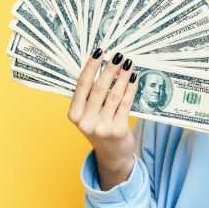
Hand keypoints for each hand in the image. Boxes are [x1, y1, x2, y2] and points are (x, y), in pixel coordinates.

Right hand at [67, 49, 139, 189]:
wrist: (112, 155)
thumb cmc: (99, 127)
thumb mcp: (88, 114)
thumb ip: (90, 95)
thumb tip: (102, 64)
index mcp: (74, 114)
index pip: (82, 85)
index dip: (91, 66)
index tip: (100, 51)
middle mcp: (85, 122)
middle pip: (99, 88)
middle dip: (110, 69)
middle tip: (119, 55)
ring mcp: (101, 127)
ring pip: (114, 95)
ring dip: (123, 76)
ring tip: (129, 64)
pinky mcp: (117, 131)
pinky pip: (126, 104)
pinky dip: (131, 89)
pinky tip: (134, 78)